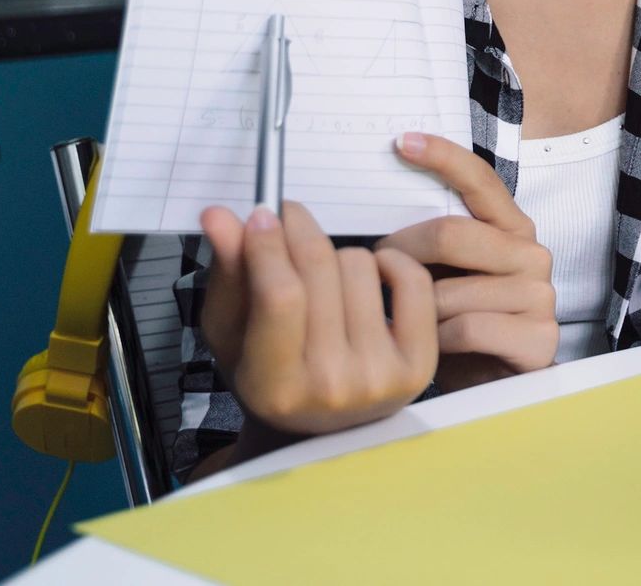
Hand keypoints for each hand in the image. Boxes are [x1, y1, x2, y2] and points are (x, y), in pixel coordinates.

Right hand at [198, 199, 438, 437]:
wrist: (324, 428)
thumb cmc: (270, 374)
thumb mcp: (232, 332)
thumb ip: (229, 273)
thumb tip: (220, 215)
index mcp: (274, 387)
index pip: (281, 296)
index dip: (270, 244)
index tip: (263, 212)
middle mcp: (331, 388)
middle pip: (320, 272)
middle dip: (298, 231)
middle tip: (288, 218)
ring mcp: (381, 378)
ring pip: (361, 265)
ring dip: (338, 256)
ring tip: (324, 278)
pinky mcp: (420, 365)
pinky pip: (411, 279)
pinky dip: (390, 261)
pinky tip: (369, 276)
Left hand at [377, 132, 557, 391]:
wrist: (490, 387)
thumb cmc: (457, 323)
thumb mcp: (445, 273)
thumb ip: (431, 239)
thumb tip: (380, 204)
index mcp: (511, 227)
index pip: (479, 180)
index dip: (442, 156)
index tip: (401, 142)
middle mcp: (532, 254)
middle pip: (450, 233)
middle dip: (400, 253)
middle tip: (375, 270)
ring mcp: (540, 296)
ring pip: (449, 290)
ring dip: (416, 311)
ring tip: (407, 324)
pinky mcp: (538, 338)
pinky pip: (466, 329)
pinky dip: (437, 342)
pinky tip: (432, 349)